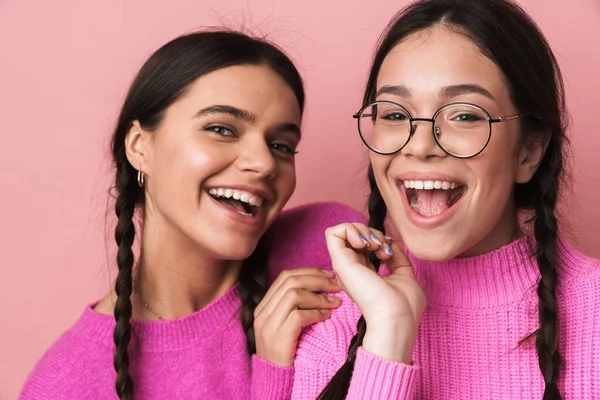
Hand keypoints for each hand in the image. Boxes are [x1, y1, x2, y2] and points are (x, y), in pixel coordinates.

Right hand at [254, 268, 341, 365]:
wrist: (273, 378)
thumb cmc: (284, 350)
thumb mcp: (283, 324)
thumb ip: (293, 306)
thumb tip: (320, 285)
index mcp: (263, 306)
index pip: (285, 276)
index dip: (309, 272)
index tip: (328, 275)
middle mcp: (263, 312)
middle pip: (290, 281)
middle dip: (317, 279)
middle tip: (336, 285)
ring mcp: (268, 325)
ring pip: (294, 295)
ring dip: (319, 296)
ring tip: (335, 302)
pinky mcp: (278, 338)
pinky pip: (299, 316)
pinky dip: (316, 313)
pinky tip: (327, 316)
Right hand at [325, 223, 425, 363]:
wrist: (396, 317)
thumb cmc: (403, 306)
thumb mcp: (404, 274)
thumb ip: (396, 257)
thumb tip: (389, 241)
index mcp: (364, 272)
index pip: (362, 244)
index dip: (377, 239)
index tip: (389, 252)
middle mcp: (352, 268)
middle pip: (354, 234)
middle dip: (372, 232)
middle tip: (383, 248)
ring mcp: (344, 265)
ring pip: (342, 230)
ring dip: (362, 229)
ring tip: (374, 245)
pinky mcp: (339, 262)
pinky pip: (333, 232)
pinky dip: (350, 229)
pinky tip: (364, 242)